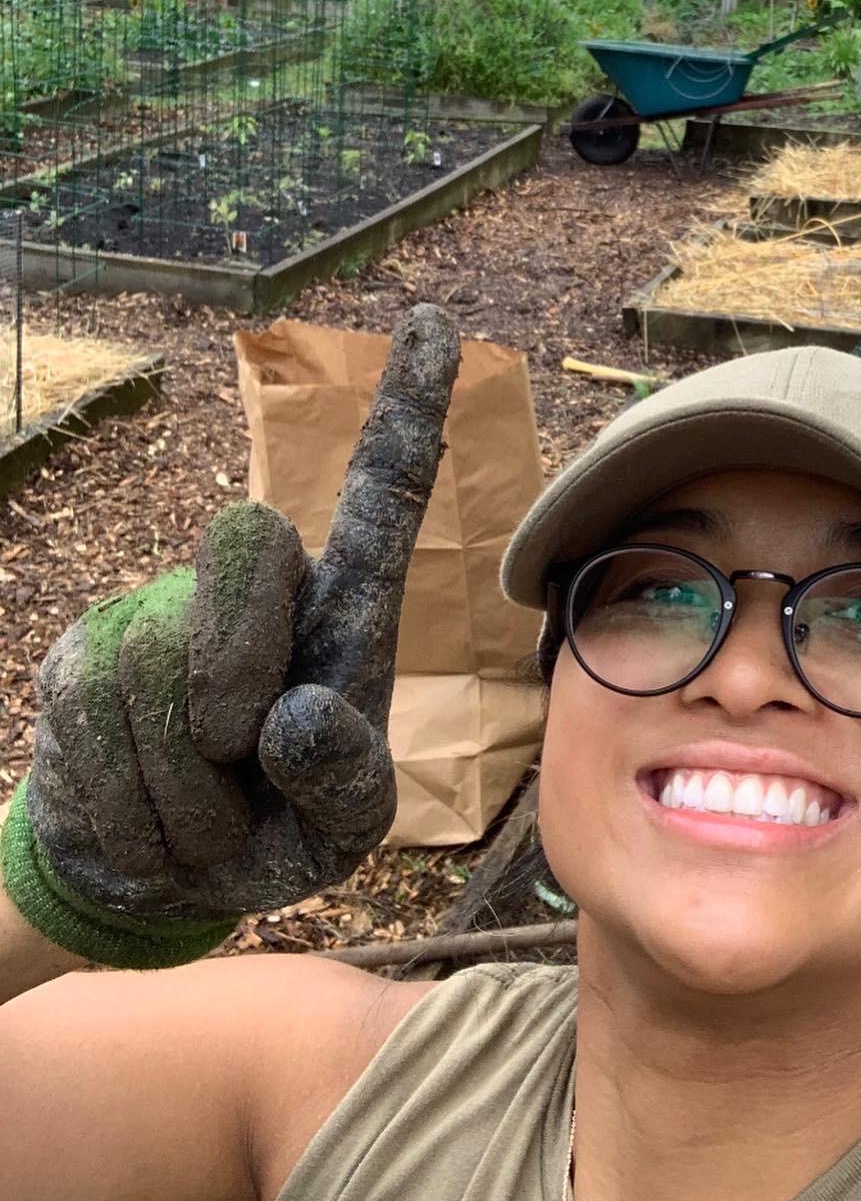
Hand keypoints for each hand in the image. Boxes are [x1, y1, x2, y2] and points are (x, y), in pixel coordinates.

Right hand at [15, 305, 460, 939]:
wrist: (160, 881)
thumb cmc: (279, 833)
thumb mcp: (339, 833)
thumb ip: (343, 780)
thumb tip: (293, 712)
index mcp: (344, 613)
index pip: (382, 497)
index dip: (409, 410)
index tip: (439, 320)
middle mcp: (257, 590)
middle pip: (243, 543)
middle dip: (233, 663)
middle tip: (238, 750)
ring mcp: (160, 612)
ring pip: (154, 662)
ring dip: (182, 784)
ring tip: (204, 812)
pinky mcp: (81, 655)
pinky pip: (92, 721)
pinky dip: (128, 805)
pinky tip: (146, 815)